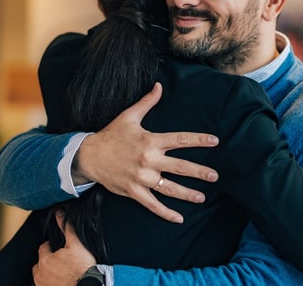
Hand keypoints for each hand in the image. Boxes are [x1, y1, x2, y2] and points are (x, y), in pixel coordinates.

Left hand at [32, 211, 95, 285]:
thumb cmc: (82, 270)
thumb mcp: (77, 245)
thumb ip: (67, 228)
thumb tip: (60, 213)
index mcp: (45, 260)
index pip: (43, 248)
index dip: (50, 246)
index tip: (58, 248)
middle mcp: (40, 274)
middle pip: (39, 263)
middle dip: (46, 260)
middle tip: (58, 260)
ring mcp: (42, 285)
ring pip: (39, 276)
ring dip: (45, 273)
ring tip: (58, 271)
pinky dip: (46, 283)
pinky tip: (55, 282)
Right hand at [74, 82, 219, 222]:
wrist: (88, 156)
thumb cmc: (110, 135)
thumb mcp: (128, 116)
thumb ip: (147, 102)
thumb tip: (159, 85)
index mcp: (150, 141)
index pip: (180, 139)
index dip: (198, 140)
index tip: (215, 141)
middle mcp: (148, 160)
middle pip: (180, 167)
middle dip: (199, 172)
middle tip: (215, 176)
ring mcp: (141, 178)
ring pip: (169, 188)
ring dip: (187, 194)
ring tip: (202, 197)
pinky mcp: (134, 191)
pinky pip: (153, 204)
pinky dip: (166, 212)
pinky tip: (179, 218)